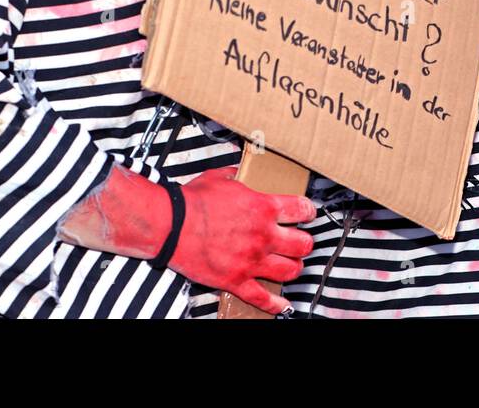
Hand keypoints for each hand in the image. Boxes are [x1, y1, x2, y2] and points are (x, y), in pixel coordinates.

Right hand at [57, 164, 316, 314]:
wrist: (169, 226)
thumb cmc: (191, 202)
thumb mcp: (219, 178)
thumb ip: (237, 177)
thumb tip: (241, 172)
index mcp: (261, 208)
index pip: (301, 210)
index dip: (309, 211)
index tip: (308, 213)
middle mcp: (262, 236)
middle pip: (303, 245)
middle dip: (305, 243)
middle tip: (301, 241)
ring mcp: (251, 261)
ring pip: (290, 271)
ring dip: (294, 268)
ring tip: (292, 265)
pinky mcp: (236, 280)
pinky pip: (262, 297)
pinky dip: (276, 305)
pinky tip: (283, 305)